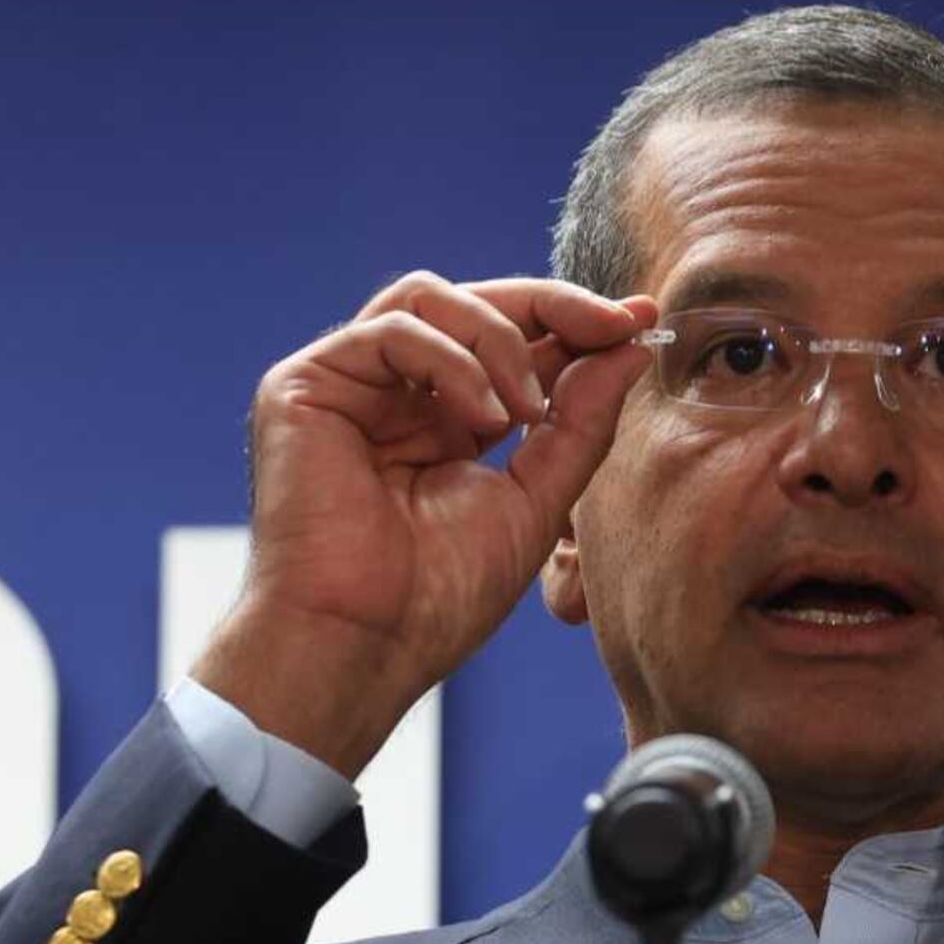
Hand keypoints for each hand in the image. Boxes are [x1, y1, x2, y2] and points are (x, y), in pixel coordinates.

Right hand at [193, 271, 658, 776]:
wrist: (365, 645)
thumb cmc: (438, 598)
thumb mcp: (537, 499)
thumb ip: (580, 421)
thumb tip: (629, 345)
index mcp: (445, 422)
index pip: (511, 341)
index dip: (575, 323)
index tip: (639, 320)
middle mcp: (395, 396)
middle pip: (473, 302)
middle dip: (553, 308)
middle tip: (612, 325)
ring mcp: (348, 386)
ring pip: (431, 299)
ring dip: (501, 340)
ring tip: (528, 411)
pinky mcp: (303, 384)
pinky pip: (391, 328)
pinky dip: (451, 361)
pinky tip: (483, 419)